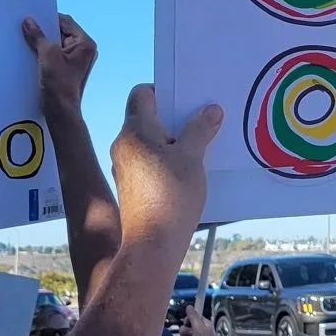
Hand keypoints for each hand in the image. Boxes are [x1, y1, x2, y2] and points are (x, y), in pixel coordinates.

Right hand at [23, 13, 98, 116]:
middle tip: (27, 25)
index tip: (33, 15)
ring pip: (57, 43)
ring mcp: (77, 60)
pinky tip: (31, 50)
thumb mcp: (47, 54)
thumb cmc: (59, 82)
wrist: (61, 110)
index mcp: (85, 43)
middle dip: (45, 30)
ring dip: (43, 41)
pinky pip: (55, 54)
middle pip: (61, 32)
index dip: (49, 17)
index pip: (66, 22)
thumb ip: (38, 36)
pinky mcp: (68, 68)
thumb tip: (28, 21)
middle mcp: (84, 49)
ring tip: (27, 37)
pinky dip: (44, 51)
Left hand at [110, 85, 221, 241]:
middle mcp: (123, 145)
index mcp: (135, 130)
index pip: (142, 94)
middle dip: (175, 119)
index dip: (164, 90)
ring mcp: (125, 168)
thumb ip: (200, 129)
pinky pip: (149, 163)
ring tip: (200, 149)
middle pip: (147, 118)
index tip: (188, 100)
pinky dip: (166, 162)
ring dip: (173, 142)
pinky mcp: (131, 188)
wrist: (152, 244)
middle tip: (202, 122)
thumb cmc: (171, 195)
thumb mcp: (192, 158)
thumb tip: (211, 109)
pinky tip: (188, 173)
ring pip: (150, 143)